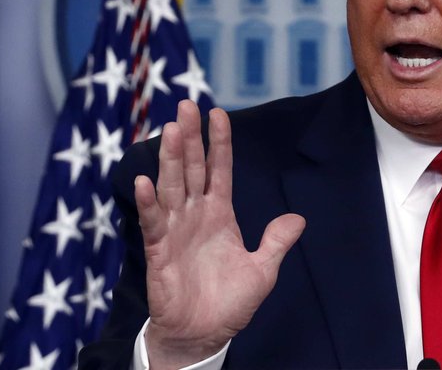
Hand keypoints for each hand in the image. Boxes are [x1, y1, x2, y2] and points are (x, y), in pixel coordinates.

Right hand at [133, 100, 306, 369]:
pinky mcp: (159, 253)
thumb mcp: (263, 270)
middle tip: (187, 106)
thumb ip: (276, 241)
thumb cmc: (230, 303)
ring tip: (170, 129)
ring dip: (169, 159)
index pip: (218, 170)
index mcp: (219, 214)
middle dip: (189, 138)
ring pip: (171, 187)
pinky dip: (147, 204)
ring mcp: (176, 231)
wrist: (205, 336)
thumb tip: (297, 218)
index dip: (218, 143)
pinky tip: (143, 182)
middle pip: (191, 169)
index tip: (218, 113)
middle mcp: (195, 216)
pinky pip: (153, 224)